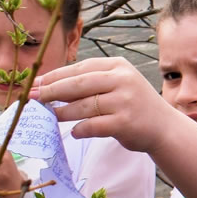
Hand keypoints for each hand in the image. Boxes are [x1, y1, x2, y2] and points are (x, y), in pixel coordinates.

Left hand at [33, 57, 172, 149]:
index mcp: (118, 65)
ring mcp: (124, 101)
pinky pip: (92, 126)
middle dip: (51, 92)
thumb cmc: (134, 104)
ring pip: (82, 106)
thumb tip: (47, 85)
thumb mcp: (117, 84)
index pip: (79, 68)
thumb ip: (90, 82)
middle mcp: (122, 80)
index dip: (54, 76)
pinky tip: (75, 132)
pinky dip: (79, 130)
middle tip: (32, 99)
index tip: (35, 84)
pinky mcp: (124, 123)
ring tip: (51, 116)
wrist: (164, 127)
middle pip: (77, 84)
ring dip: (62, 113)